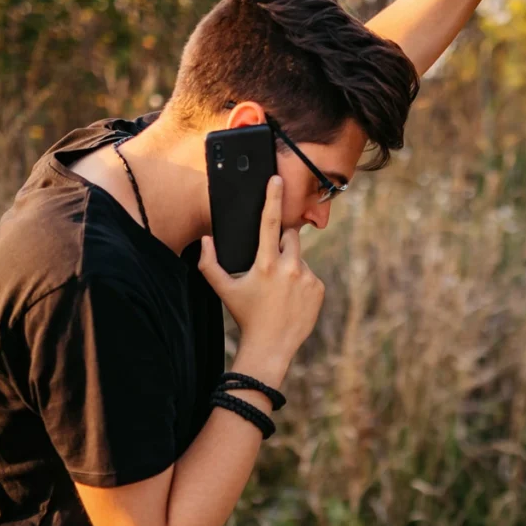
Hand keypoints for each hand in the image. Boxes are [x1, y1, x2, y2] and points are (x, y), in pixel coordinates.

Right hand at [197, 176, 325, 387]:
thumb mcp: (223, 290)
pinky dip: (301, 281)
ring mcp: (307, 278)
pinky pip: (310, 275)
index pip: (269, 222)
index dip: (273, 198)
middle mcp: (290, 267)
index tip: (276, 179)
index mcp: (265, 263)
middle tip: (270, 263)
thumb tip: (206, 240)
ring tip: (279, 289)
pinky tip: (291, 298)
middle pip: (290, 236)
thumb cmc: (246, 316)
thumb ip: (209, 263)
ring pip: (299, 258)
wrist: (271, 346)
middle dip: (281, 242)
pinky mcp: (319, 288)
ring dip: (290, 265)